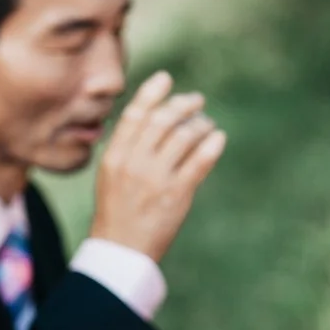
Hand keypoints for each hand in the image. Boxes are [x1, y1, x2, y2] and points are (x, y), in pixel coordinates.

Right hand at [90, 71, 226, 262]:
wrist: (121, 251)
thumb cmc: (117, 212)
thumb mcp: (111, 177)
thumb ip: (128, 148)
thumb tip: (155, 115)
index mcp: (114, 158)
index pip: (134, 115)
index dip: (152, 92)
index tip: (167, 79)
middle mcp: (134, 164)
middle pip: (163, 120)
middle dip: (183, 105)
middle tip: (196, 101)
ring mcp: (156, 179)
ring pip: (184, 136)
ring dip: (200, 125)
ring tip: (206, 126)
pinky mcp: (177, 194)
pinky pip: (200, 160)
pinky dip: (212, 144)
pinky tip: (217, 139)